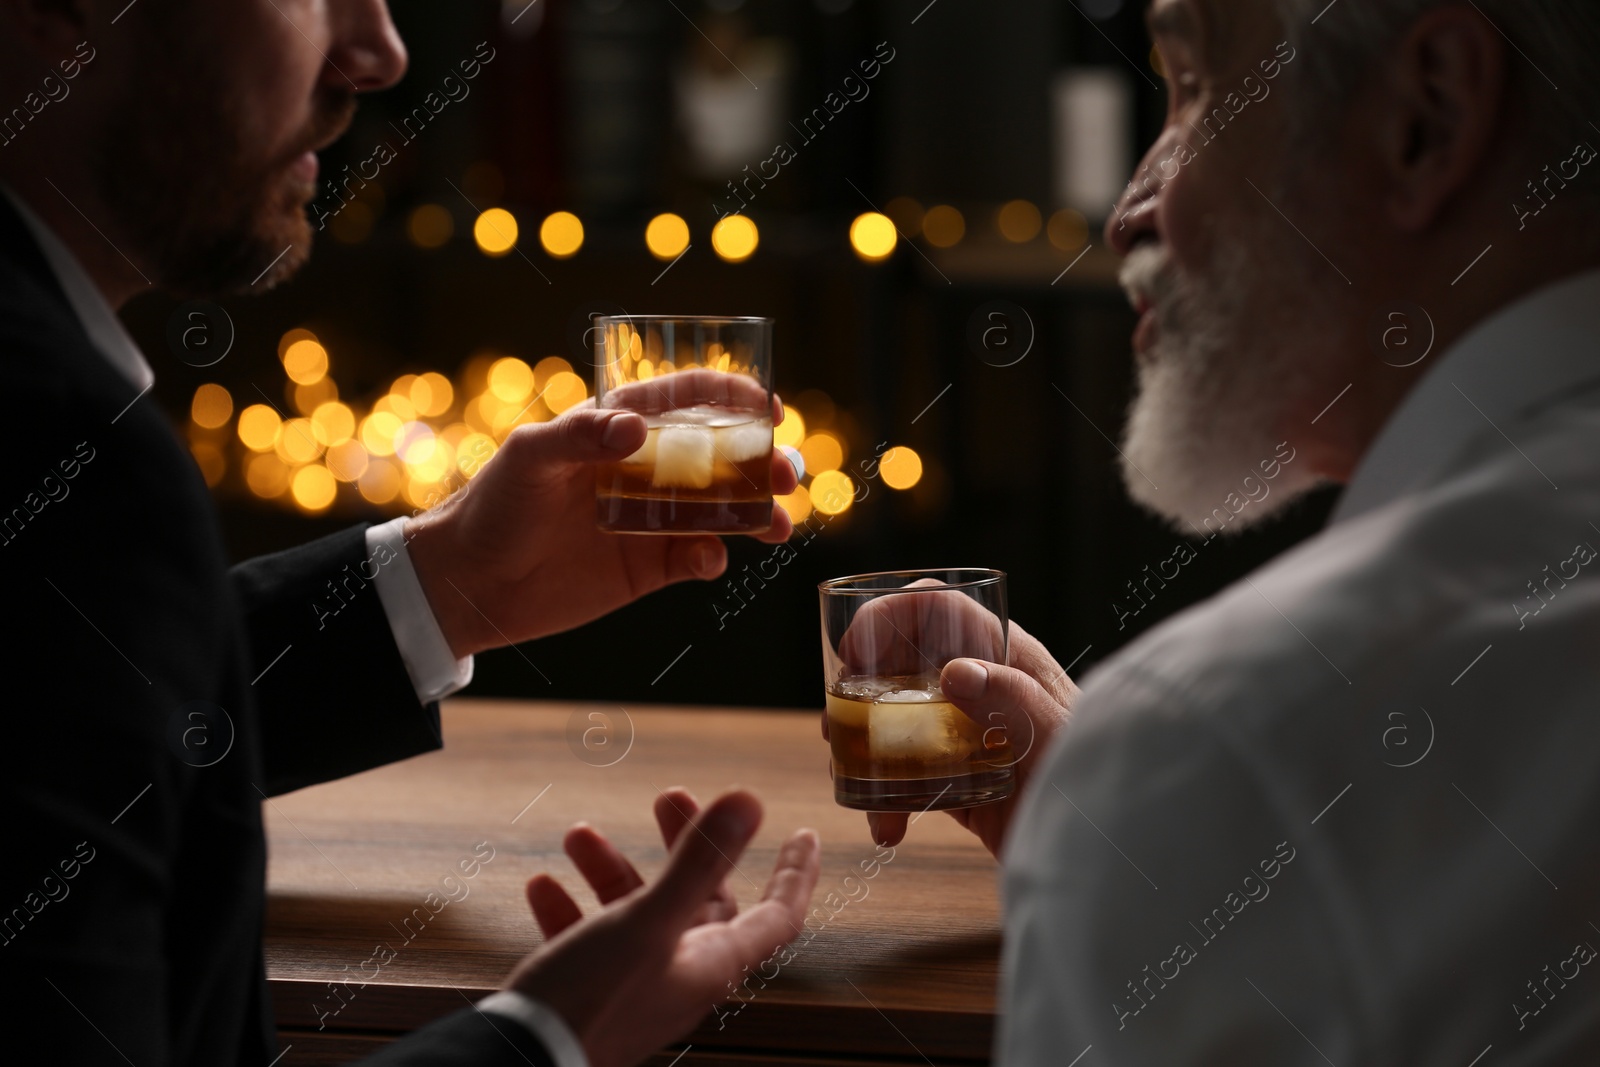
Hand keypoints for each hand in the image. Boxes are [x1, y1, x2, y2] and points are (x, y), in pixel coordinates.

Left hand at [404, 397, 796, 657]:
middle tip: (786, 474)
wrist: (468, 582)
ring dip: (756, 514)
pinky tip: (709, 561)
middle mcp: (642, 470)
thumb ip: (581, 436)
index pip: (686, 400)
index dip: (732, 398)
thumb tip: (637, 427)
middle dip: (760, 462)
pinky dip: (713, 558)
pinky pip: (697, 558)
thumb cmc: (493, 504)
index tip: (769, 408)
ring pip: (721, 510)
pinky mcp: (647, 567)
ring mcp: (649, 520)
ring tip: (779, 526)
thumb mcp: (529, 457)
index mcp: (617, 429)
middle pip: (719, 457)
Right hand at [506, 789, 820, 1066]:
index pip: (778, 916)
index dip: (794, 874)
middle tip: (667, 798)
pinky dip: (570, 908)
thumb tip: (749, 803)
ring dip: (612, 870)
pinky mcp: (592, 993)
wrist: (521, 1062)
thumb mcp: (646, 922)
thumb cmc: (591, 1002)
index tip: (803, 836)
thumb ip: (697, 862)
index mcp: (711, 962)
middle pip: (701, 899)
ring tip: (579, 835)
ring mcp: (636, 985)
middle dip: (686, 844)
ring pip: (637, 913)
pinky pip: (588, 940)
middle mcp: (680, 974)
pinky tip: (544, 886)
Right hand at [826, 612, 1076, 859]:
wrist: (1113, 852)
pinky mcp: (961, 782)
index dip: (888, 616)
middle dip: (860, 692)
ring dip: (864, 750)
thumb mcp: (1060, 738)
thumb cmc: (1101, 785)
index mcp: (1007, 658)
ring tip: (855, 784)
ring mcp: (967, 736)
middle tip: (837, 729)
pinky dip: (885, 799)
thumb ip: (1017, 700)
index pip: (936, 608)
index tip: (853, 654)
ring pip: (895, 722)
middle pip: (901, 664)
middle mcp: (981, 689)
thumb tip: (956, 671)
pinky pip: (907, 776)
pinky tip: (888, 828)